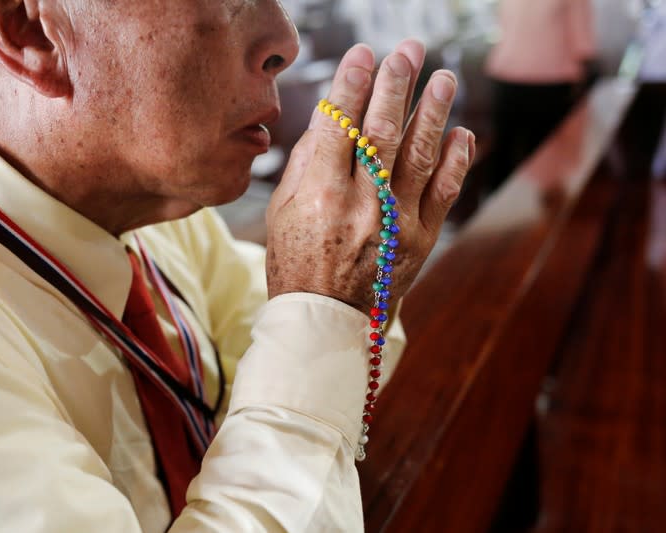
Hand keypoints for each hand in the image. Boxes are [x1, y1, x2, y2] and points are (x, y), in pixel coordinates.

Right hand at [266, 41, 474, 313]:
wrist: (328, 320)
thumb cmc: (297, 262)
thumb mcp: (282, 212)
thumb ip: (306, 163)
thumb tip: (331, 119)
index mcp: (320, 195)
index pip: (340, 126)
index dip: (352, 84)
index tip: (363, 53)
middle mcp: (362, 205)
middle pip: (383, 131)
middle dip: (396, 84)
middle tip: (408, 51)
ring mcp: (396, 222)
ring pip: (420, 155)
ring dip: (434, 111)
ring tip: (444, 77)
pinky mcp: (420, 239)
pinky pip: (444, 193)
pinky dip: (455, 160)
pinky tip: (461, 132)